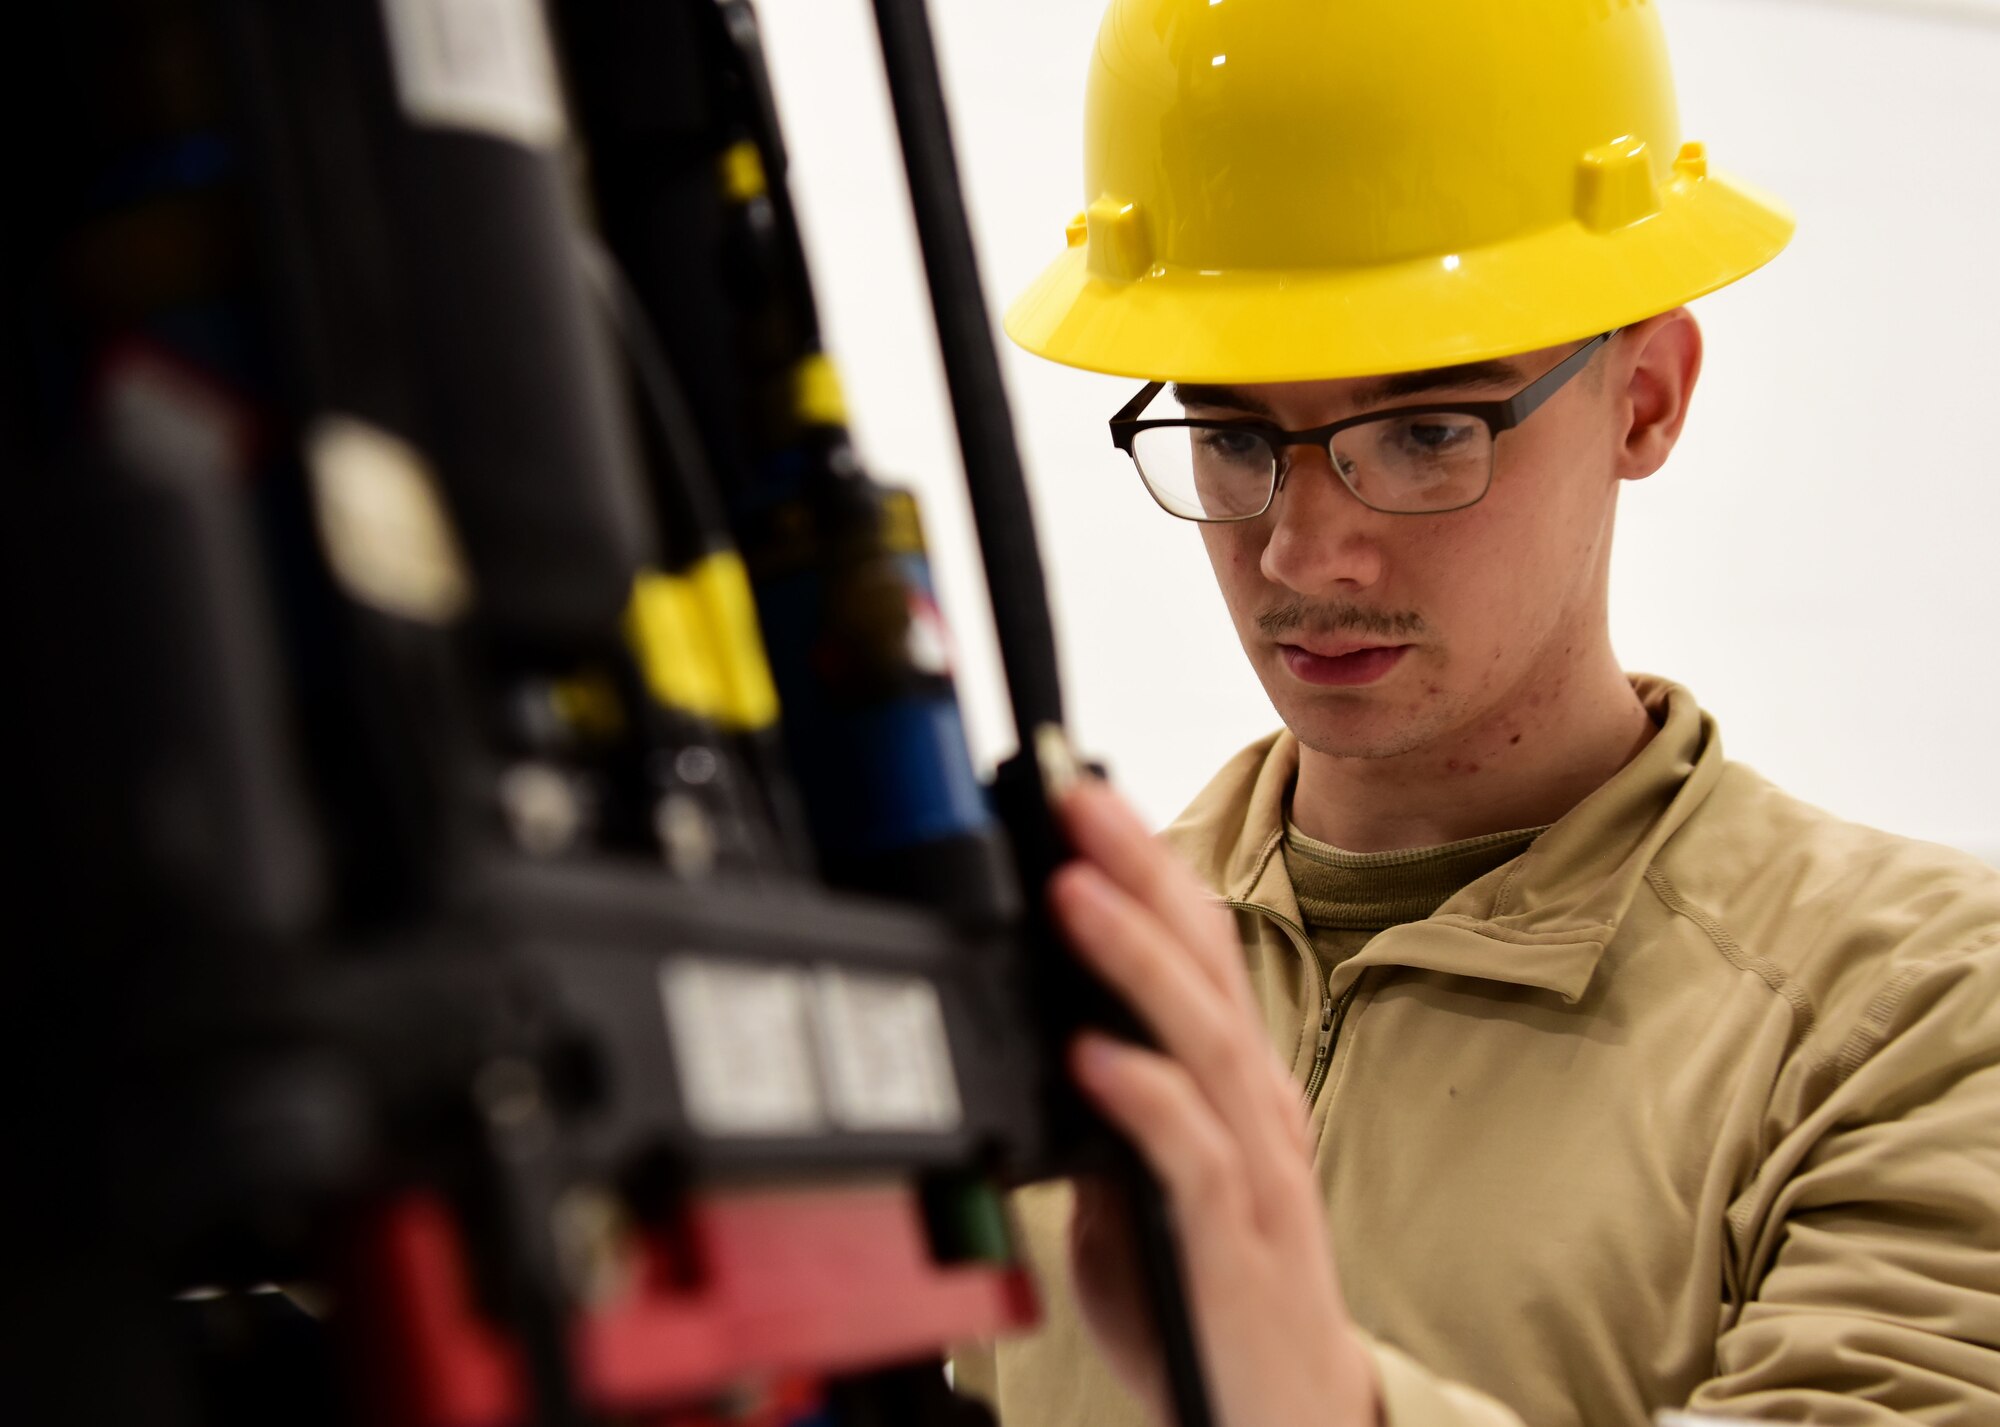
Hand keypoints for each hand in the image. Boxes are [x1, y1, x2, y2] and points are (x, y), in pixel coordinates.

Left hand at [1049, 778, 1379, 1426]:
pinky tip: (1089, 1055)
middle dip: (1136, 870)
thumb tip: (1040, 1030)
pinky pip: (1189, 1152)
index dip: (1142, 864)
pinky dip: (1140, 1094)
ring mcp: (1253, 1167)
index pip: (1195, 945)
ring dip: (1132, 959)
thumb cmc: (1213, 1289)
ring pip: (1198, 1037)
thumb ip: (1108, 1106)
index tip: (1078, 795)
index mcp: (1234, 1079)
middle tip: (1073, 796)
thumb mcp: (1145, 1179)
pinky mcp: (1235, 1237)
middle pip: (1201, 962)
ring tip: (1071, 892)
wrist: (1289, 1418)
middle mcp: (1254, 1104)